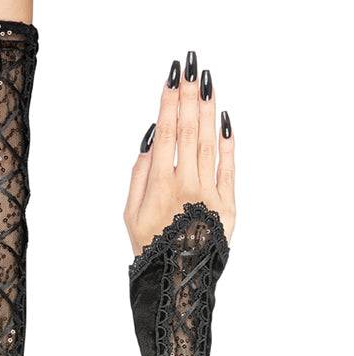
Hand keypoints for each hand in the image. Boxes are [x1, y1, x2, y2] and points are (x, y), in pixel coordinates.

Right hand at [124, 52, 234, 255]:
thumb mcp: (129, 215)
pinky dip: (228, 143)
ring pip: (209, 143)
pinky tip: (225, 121)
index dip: (169, 102)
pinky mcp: (228, 206)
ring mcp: (210, 193)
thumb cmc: (151, 248)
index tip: (172, 79)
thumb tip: (151, 140)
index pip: (167, 132)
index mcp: (159, 185)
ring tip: (207, 84)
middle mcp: (186, 184)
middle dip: (189, 96)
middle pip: (189, 130)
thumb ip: (138, 175)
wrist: (177, 282)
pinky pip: (229, 168)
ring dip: (208, 111)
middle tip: (190, 69)